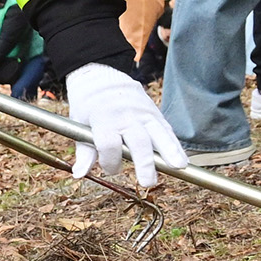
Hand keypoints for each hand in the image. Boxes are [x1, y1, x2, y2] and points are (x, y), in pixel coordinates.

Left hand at [64, 65, 182, 188]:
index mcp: (104, 119)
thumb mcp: (79, 125)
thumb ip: (84, 152)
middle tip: (148, 182)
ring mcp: (143, 114)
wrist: (102, 78)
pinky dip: (175, 145)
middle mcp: (126, 116)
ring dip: (169, 150)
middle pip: (138, 140)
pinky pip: (167, 130)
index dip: (109, 161)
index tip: (110, 168)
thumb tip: (78, 174)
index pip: (109, 144)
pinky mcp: (155, 113)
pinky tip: (182, 160)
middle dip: (144, 162)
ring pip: (158, 133)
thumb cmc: (89, 106)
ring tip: (178, 166)